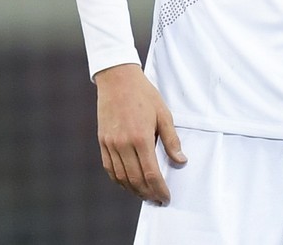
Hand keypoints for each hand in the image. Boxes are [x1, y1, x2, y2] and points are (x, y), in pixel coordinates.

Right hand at [94, 64, 185, 204]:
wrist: (118, 81)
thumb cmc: (145, 96)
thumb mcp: (164, 115)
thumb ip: (172, 141)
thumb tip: (180, 161)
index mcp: (141, 138)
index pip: (151, 173)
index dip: (159, 189)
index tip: (166, 197)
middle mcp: (123, 144)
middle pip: (135, 179)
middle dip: (148, 193)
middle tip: (158, 200)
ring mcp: (110, 144)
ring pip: (121, 177)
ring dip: (133, 190)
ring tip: (145, 195)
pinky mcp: (102, 142)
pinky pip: (109, 168)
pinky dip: (119, 180)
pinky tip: (128, 184)